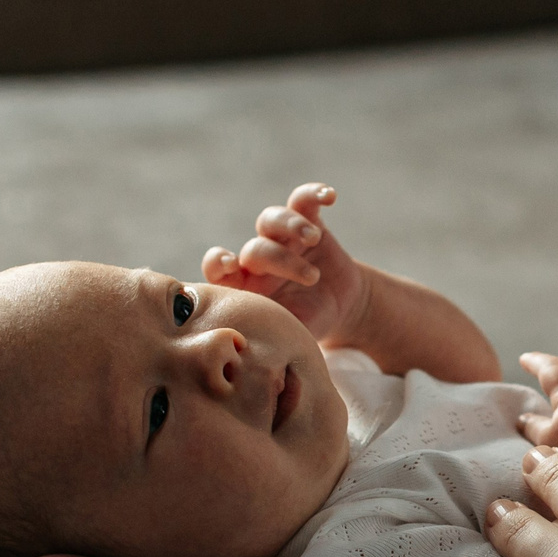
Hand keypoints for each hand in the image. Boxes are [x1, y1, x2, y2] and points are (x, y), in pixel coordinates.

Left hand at [203, 183, 370, 343]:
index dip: (218, 263)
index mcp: (244, 286)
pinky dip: (314, 193)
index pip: (218, 268)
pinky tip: (329, 196)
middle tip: (309, 277)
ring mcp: (282, 239)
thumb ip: (270, 339)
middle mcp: (257, 259)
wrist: (339, 310)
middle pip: (255, 247)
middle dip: (281, 260)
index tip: (229, 265)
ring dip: (291, 225)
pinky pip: (305, 201)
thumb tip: (256, 362)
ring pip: (272, 219)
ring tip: (313, 238)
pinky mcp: (308, 224)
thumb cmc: (306, 325)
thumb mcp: (290, 335)